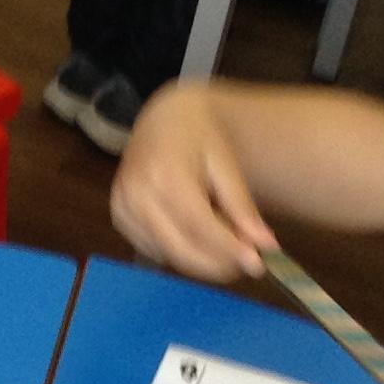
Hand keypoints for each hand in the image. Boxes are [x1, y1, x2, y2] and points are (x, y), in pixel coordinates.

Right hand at [111, 84, 276, 280]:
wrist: (162, 119)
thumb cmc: (197, 137)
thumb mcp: (226, 163)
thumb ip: (241, 206)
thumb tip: (264, 244)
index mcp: (164, 174)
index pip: (198, 224)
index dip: (227, 248)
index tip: (256, 264)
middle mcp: (137, 194)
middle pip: (179, 247)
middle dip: (216, 264)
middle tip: (247, 263)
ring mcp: (123, 208)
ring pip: (167, 254)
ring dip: (201, 260)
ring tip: (224, 242)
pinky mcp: (119, 219)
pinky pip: (153, 251)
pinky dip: (180, 252)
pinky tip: (196, 235)